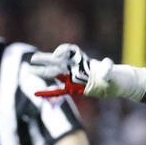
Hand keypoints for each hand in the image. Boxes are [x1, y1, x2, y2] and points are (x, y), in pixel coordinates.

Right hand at [30, 44, 145, 102]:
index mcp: (83, 61)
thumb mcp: (112, 71)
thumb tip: (106, 65)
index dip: (62, 50)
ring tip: (30, 69)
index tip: (58, 54)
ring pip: (55, 72)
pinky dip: (49, 92)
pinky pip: (59, 89)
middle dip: (45, 59)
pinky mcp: (74, 88)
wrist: (115, 84)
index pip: (70, 51)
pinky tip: (38, 94)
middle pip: (57, 60)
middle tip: (33, 59)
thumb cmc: (114, 76)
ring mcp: (73, 77)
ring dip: (43, 71)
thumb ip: (107, 68)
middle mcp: (76, 67)